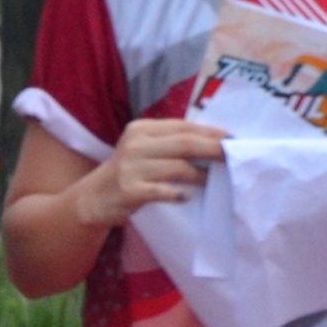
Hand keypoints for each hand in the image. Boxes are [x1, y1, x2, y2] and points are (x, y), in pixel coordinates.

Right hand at [75, 118, 229, 225]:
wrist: (91, 199)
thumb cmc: (128, 173)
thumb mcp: (143, 149)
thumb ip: (169, 143)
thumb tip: (212, 142)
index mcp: (142, 129)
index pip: (183, 127)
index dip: (210, 132)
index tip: (233, 138)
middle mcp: (136, 144)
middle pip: (185, 143)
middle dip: (213, 148)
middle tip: (234, 155)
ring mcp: (132, 167)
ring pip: (178, 166)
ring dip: (201, 174)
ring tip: (215, 179)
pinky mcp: (130, 190)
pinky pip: (162, 191)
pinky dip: (178, 193)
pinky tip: (187, 196)